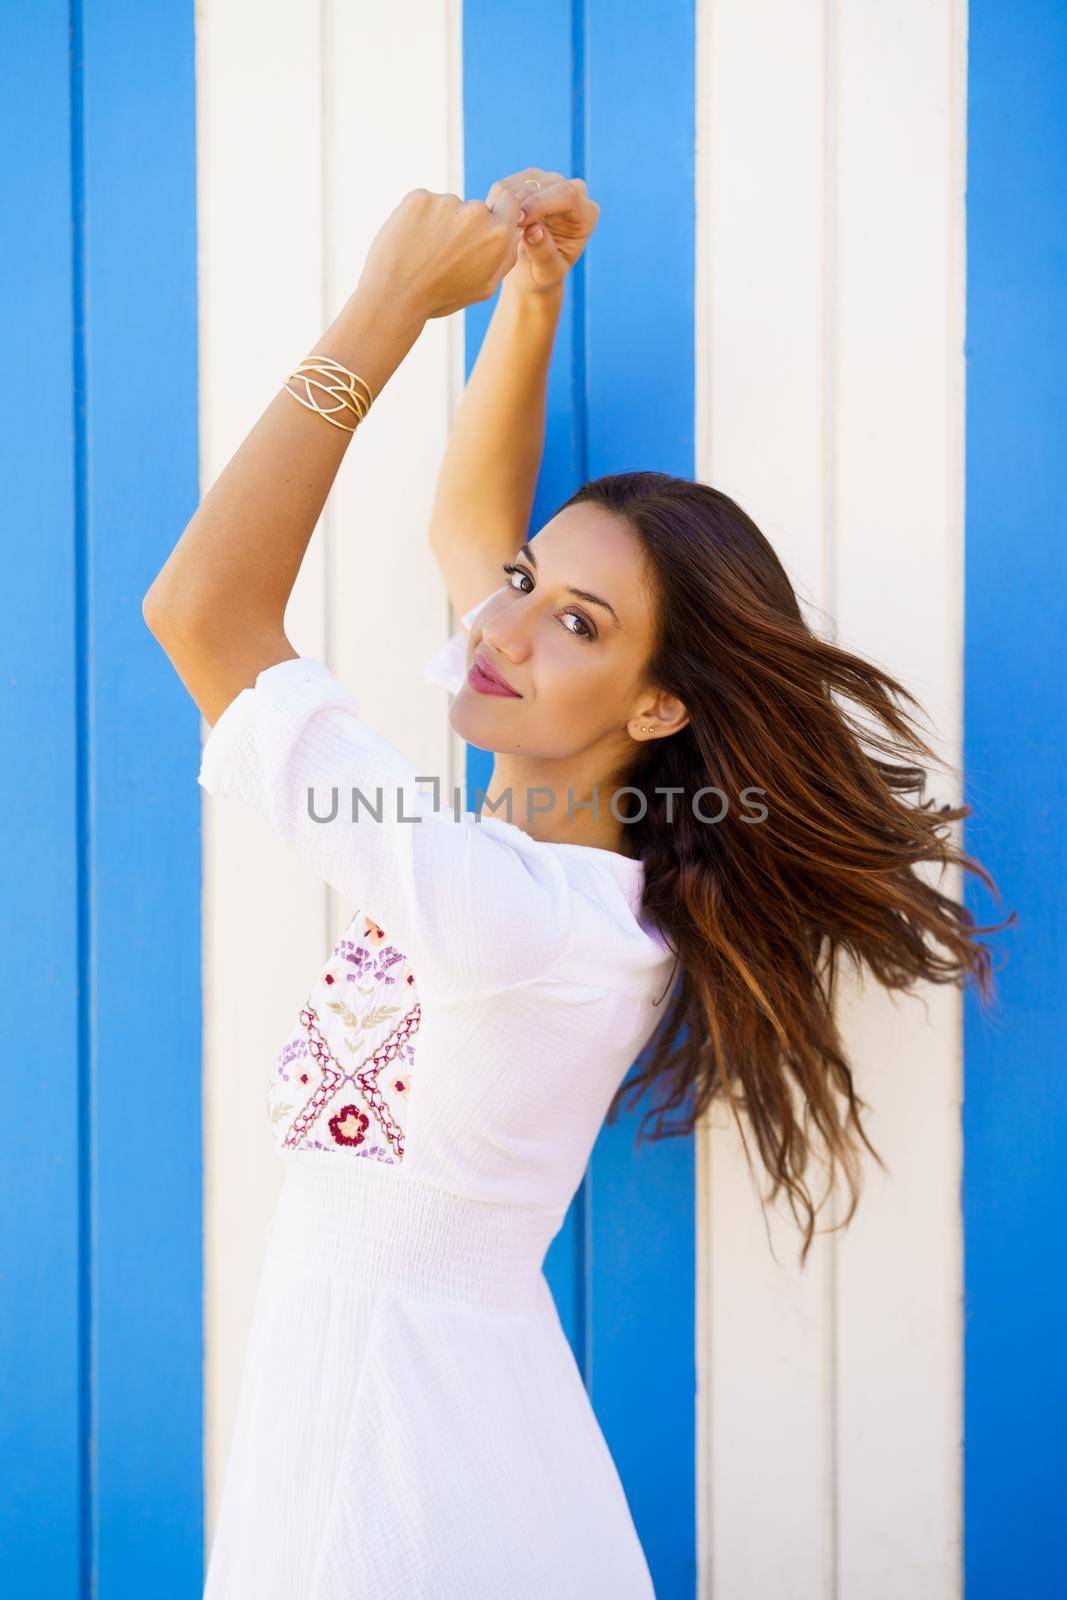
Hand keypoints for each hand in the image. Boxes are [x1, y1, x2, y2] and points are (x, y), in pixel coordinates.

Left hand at [356, 187, 523, 321]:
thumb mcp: (484, 288)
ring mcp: (446, 202)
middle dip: (465, 227)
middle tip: (444, 255)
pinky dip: (418, 218)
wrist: (395, 297)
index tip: (480, 231)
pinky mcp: (419, 197)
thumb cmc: (441, 297)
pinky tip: (411, 242)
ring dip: (440, 223)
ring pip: (449, 206)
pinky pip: (425, 203)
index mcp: (498, 235)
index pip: (508, 203)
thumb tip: (515, 230)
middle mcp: (476, 213)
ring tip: (424, 253)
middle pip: (476, 209)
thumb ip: (505, 256)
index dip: (496, 215)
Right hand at [487, 169, 599, 296]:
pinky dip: (498, 200)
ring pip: (525, 180)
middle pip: (546, 184)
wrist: (529, 270)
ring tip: (499, 229)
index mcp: (586, 215)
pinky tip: (496, 220)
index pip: (567, 196)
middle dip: (522, 203)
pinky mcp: (531, 180)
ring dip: (507, 202)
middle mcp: (574, 193)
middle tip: (503, 227)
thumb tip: (534, 230)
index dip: (541, 204)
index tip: (518, 221)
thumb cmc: (541, 276)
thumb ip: (544, 254)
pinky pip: (510, 182)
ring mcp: (552, 183)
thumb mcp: (545, 274)